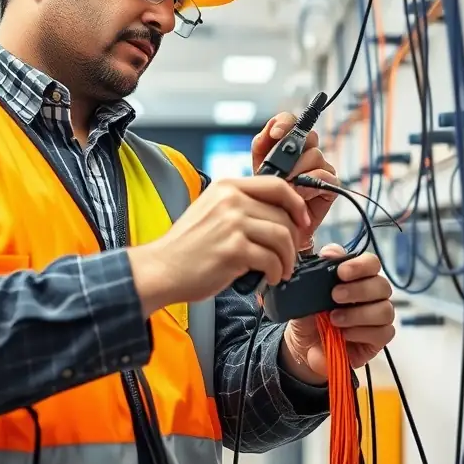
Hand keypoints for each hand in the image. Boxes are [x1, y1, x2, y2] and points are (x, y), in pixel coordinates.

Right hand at [128, 177, 310, 315]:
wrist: (161, 269)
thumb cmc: (187, 247)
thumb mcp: (211, 212)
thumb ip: (240, 206)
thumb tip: (279, 215)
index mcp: (227, 187)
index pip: (277, 184)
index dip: (296, 203)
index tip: (302, 220)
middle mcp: (230, 201)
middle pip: (284, 214)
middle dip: (294, 239)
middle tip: (290, 256)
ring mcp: (232, 224)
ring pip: (282, 236)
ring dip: (288, 258)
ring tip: (282, 270)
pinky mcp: (233, 250)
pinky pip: (272, 259)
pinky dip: (277, 272)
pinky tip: (269, 278)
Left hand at [251, 112, 340, 246]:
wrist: (276, 227)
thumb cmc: (266, 198)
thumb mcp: (257, 170)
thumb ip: (261, 148)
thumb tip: (270, 133)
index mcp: (286, 144)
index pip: (290, 121)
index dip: (285, 123)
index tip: (276, 134)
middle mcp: (305, 152)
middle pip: (308, 137)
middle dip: (292, 153)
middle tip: (279, 171)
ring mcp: (319, 167)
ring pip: (315, 156)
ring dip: (298, 173)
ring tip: (286, 188)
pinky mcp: (330, 184)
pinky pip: (326, 176)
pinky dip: (311, 184)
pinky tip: (300, 195)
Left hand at [280, 244, 395, 382]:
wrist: (303, 345)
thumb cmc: (309, 314)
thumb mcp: (305, 293)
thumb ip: (318, 271)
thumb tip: (329, 253)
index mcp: (357, 278)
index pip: (371, 263)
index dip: (360, 265)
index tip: (341, 272)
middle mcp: (373, 295)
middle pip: (382, 285)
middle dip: (358, 290)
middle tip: (335, 296)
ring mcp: (379, 317)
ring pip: (386, 310)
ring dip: (358, 314)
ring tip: (334, 319)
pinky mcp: (379, 338)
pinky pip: (383, 333)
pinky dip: (362, 332)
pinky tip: (344, 335)